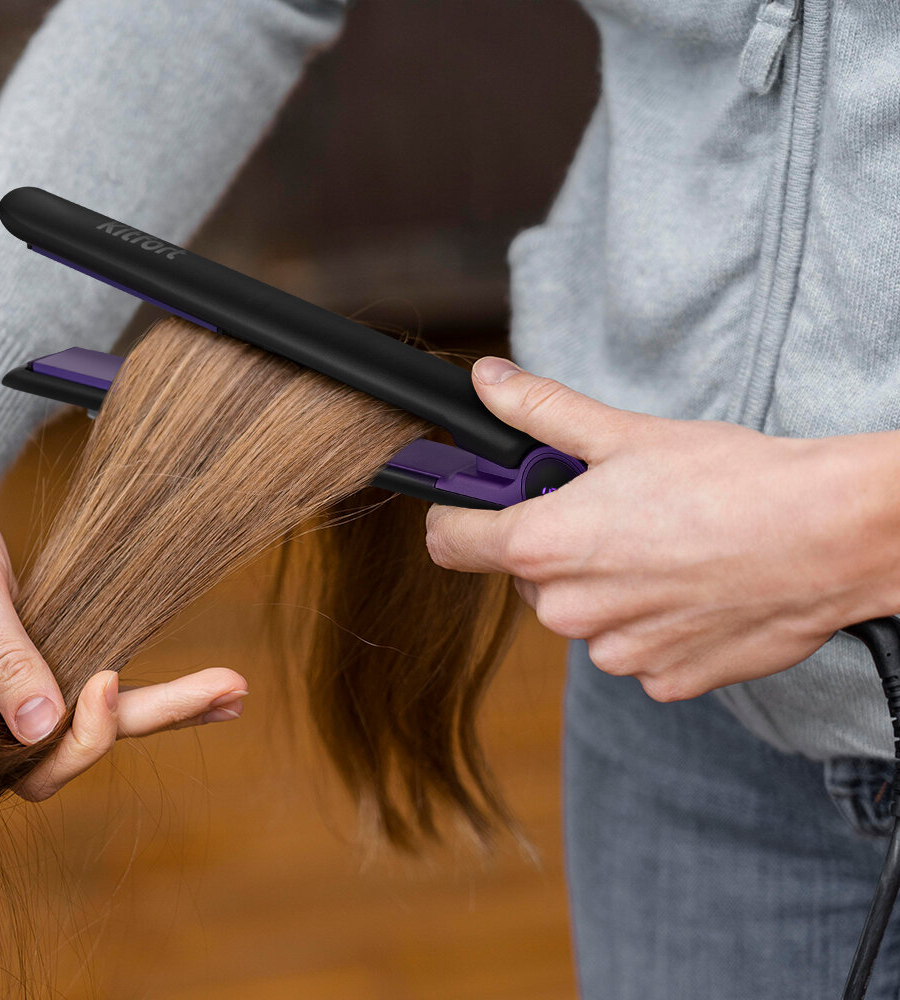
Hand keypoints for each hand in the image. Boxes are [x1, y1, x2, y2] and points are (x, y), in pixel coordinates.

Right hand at [0, 400, 248, 797]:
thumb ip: (3, 657)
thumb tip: (42, 727)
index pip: (33, 764)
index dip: (84, 736)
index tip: (108, 678)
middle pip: (79, 750)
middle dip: (158, 719)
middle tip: (232, 688)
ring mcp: (14, 698)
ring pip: (95, 725)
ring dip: (168, 710)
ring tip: (234, 689)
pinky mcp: (38, 669)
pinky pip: (93, 692)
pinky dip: (148, 692)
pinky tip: (205, 686)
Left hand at [425, 358, 873, 701]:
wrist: (829, 536)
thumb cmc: (732, 481)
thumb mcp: (623, 433)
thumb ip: (540, 411)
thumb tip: (487, 383)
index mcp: (546, 545)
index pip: (451, 541)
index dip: (458, 514)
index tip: (477, 500)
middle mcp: (569, 611)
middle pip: (526, 575)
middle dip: (555, 544)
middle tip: (611, 511)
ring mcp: (617, 654)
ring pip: (581, 614)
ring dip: (604, 585)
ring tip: (662, 546)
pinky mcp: (662, 680)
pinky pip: (630, 647)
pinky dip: (648, 621)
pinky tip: (690, 587)